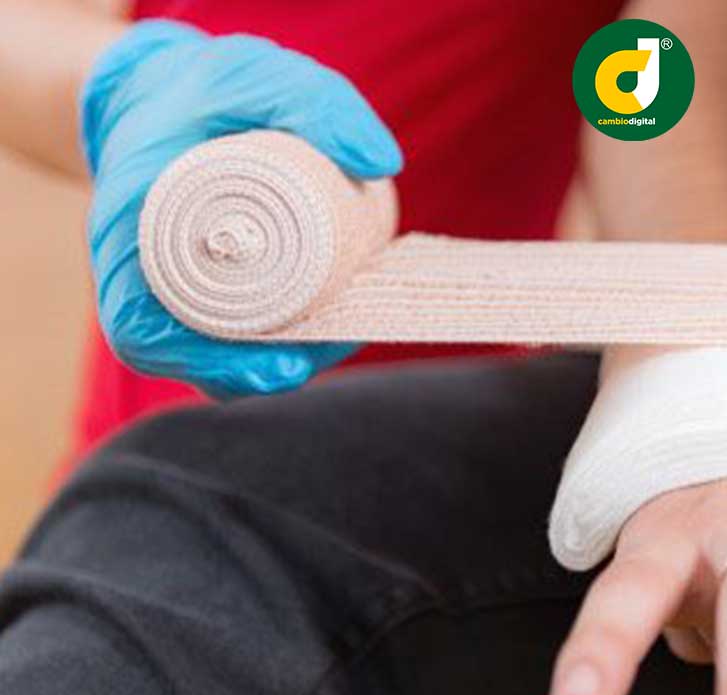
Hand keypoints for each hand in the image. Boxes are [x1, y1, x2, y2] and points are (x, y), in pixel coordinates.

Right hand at [81, 20, 402, 396]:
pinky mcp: (199, 291)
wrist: (161, 95)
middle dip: (266, 367)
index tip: (283, 366)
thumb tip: (379, 163)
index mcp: (127, 228)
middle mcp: (138, 273)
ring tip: (347, 333)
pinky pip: (229, 338)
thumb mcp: (252, 74)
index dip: (208, 361)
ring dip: (280, 360)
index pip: (142, 326)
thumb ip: (315, 101)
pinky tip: (332, 328)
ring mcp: (168, 288)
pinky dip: (278, 343)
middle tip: (341, 340)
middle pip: (191, 355)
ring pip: (214, 354)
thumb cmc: (204, 91)